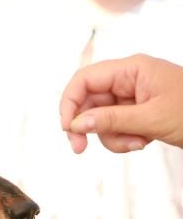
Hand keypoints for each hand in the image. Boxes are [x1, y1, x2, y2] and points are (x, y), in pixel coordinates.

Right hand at [60, 54, 182, 153]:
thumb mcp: (151, 118)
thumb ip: (111, 120)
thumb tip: (76, 124)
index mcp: (131, 69)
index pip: (84, 80)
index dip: (70, 103)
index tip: (68, 129)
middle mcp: (128, 79)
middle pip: (88, 102)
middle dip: (89, 127)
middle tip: (81, 149)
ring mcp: (132, 97)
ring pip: (100, 119)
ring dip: (112, 137)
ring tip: (137, 143)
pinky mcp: (136, 112)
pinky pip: (115, 127)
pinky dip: (123, 140)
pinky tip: (143, 141)